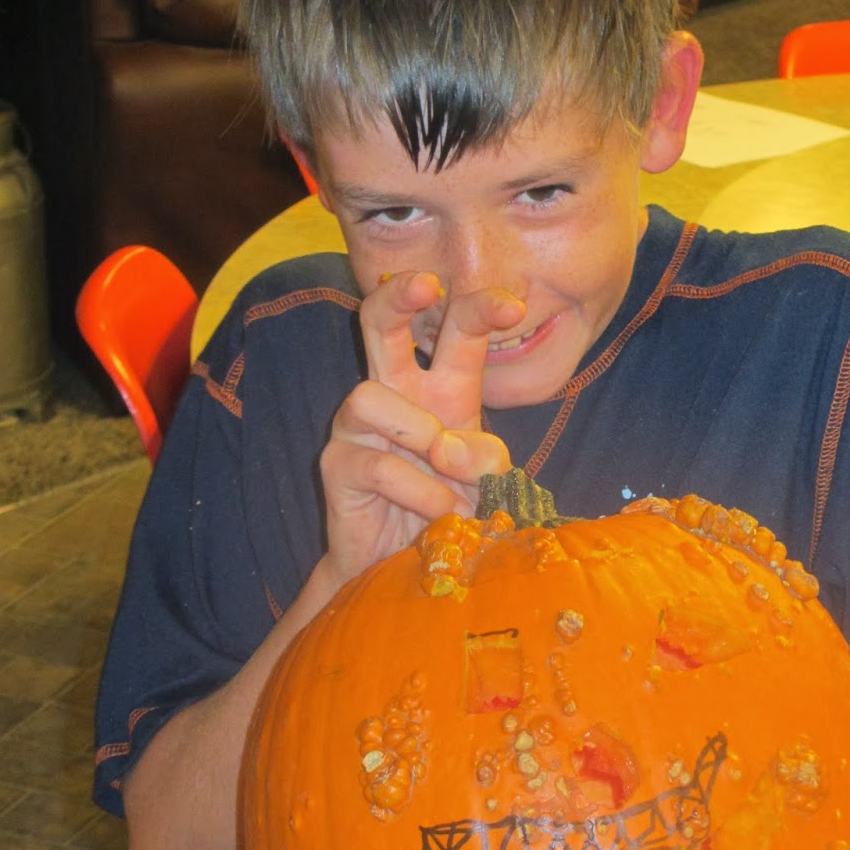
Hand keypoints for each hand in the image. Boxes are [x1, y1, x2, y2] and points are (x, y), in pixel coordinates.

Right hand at [319, 271, 524, 586]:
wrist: (403, 564)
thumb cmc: (450, 510)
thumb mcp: (486, 482)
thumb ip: (485, 458)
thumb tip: (448, 448)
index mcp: (440, 387)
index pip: (455, 331)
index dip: (480, 308)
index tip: (512, 305)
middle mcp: (394, 393)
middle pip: (378, 321)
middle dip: (398, 295)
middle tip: (426, 284)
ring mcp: (358, 426)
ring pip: (370, 396)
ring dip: (417, 433)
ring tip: (444, 471)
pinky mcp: (337, 465)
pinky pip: (375, 463)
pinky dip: (416, 489)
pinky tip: (437, 511)